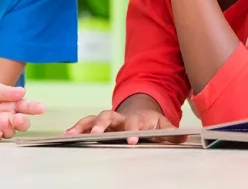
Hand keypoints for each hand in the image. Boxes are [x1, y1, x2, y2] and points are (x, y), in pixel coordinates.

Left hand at [0, 80, 44, 141]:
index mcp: (11, 104)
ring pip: (10, 132)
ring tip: (3, 120)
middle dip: (23, 122)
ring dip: (9, 127)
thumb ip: (5, 91)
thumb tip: (22, 91)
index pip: (26, 106)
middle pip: (22, 123)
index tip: (41, 107)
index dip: (34, 107)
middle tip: (19, 118)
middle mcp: (8, 117)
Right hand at [66, 109, 187, 144]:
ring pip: (93, 119)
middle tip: (98, 135)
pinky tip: (67, 135)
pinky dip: (76, 128)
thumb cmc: (152, 123)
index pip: (133, 123)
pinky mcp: (98, 125)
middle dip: (101, 125)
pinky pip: (85, 125)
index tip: (131, 141)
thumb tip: (185, 137)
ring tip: (72, 134)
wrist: (140, 111)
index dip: (132, 131)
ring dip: (83, 126)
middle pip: (107, 116)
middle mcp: (118, 117)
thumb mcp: (165, 126)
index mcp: (136, 118)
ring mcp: (107, 120)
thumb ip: (172, 133)